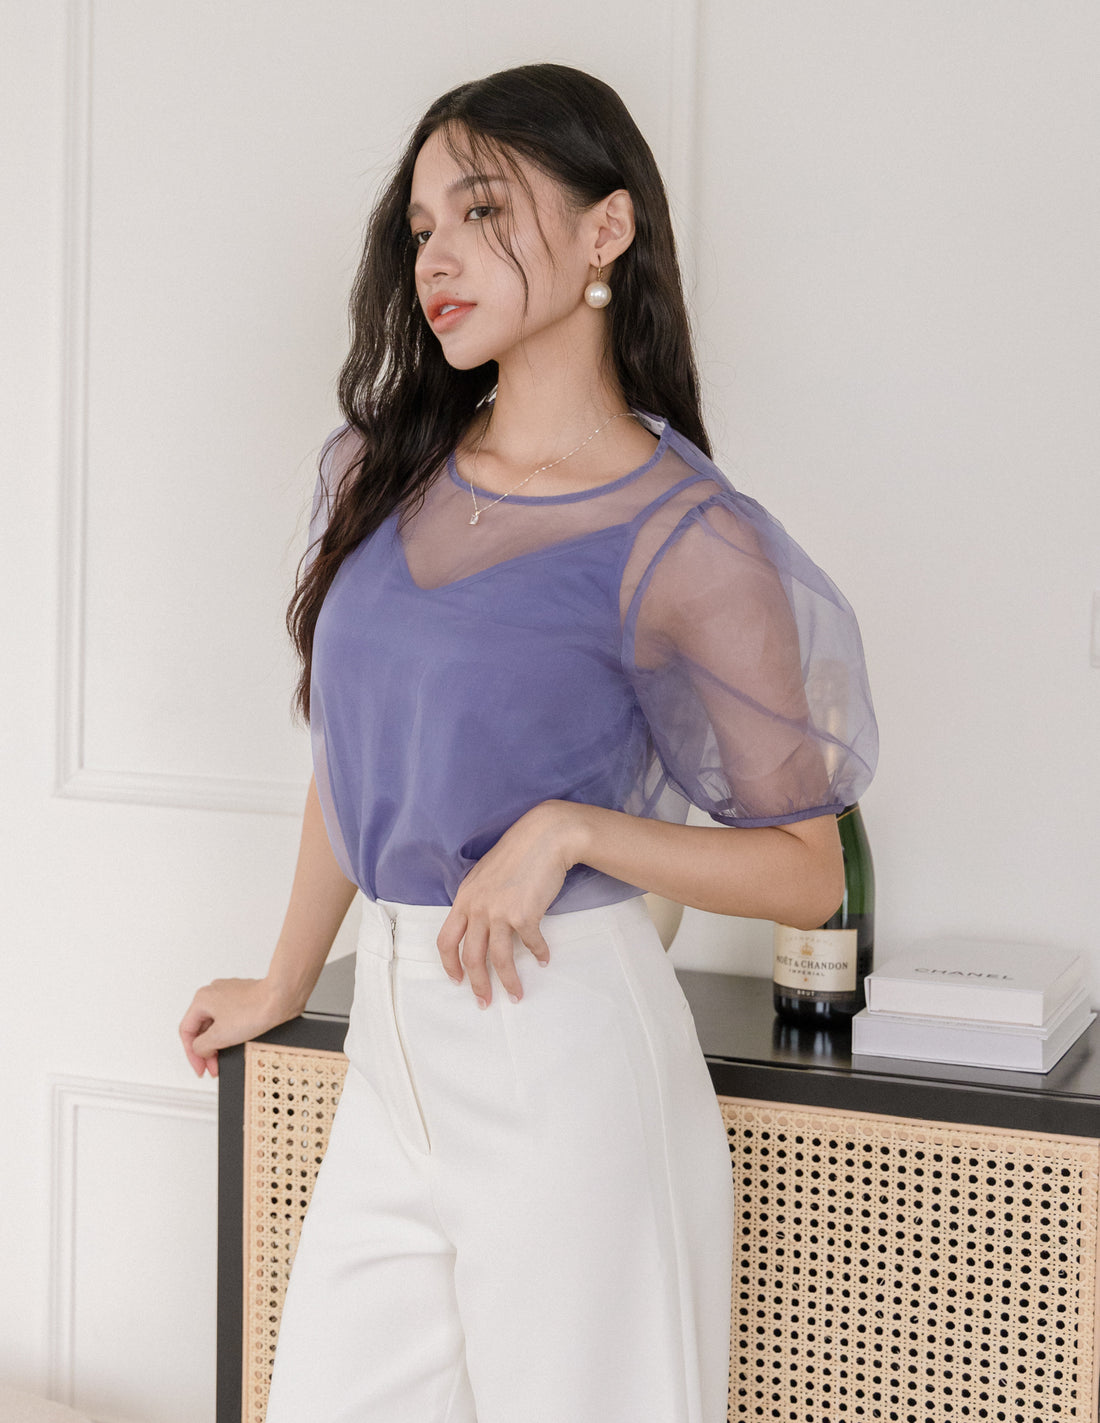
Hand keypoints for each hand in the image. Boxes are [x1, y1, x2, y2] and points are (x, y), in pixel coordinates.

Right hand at [179, 976, 300, 1078]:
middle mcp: (214, 993)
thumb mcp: (219, 1036)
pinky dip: (231, 1034)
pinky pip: (232, 1019)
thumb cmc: (254, 1009)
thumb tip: (200, 1050)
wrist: (281, 999)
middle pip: (202, 1028)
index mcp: (202, 999)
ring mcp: (231, 994)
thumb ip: (201, 1047)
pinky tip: (238, 1043)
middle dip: (207, 1051)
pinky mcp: (246, 999)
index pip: (186, 1031)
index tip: (200, 1068)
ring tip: (225, 1058)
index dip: (191, 1054)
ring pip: (217, 1024)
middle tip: (213, 1068)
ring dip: (219, 1044)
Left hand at [436, 800, 580, 1008]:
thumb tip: (479, 926)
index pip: (445, 940)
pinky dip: (539, 954)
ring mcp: (500, 912)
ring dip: (509, 982)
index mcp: (464, 899)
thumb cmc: (517, 853)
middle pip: (470, 957)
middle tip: (485, 1002)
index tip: (458, 981)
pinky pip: (531, 944)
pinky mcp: (525, 914)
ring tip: (517, 995)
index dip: (449, 965)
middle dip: (477, 985)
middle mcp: (478, 908)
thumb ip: (477, 900)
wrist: (544, 837)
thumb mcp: (485, 876)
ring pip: (499, 959)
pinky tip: (544, 959)